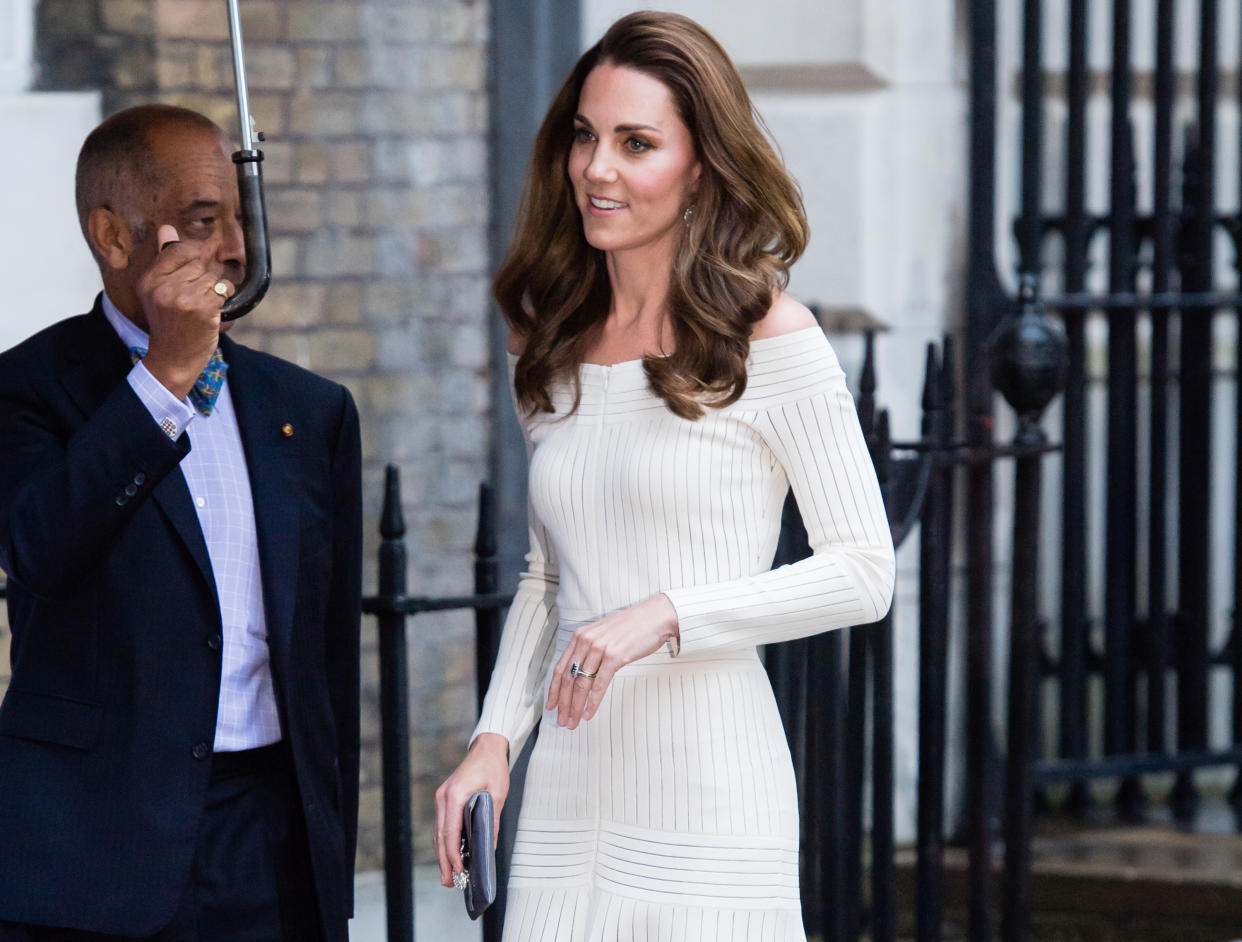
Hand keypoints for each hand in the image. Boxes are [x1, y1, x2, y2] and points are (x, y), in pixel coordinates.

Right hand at [137, 225, 234, 398]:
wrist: (173, 359)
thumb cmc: (169, 325)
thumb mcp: (157, 291)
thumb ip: (164, 259)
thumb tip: (167, 228)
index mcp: (149, 280)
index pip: (180, 250)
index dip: (194, 260)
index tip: (193, 277)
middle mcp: (163, 287)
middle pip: (199, 264)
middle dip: (203, 279)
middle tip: (194, 300)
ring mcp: (183, 298)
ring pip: (213, 277)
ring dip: (215, 291)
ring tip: (202, 308)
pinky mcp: (202, 308)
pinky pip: (224, 289)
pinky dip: (225, 299)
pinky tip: (213, 312)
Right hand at [434, 732, 509, 887]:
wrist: (487, 748)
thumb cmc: (493, 768)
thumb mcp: (498, 794)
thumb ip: (491, 820)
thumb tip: (489, 847)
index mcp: (455, 795)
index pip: (450, 832)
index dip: (453, 854)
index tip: (459, 871)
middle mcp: (443, 797)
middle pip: (441, 836)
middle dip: (444, 861)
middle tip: (449, 882)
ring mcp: (442, 798)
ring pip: (439, 832)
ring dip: (443, 854)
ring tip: (449, 875)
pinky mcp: (445, 799)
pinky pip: (443, 824)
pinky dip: (446, 841)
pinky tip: (451, 854)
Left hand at [546, 593, 678, 729]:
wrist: (654, 617)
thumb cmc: (632, 627)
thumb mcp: (603, 635)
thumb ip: (589, 650)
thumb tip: (580, 673)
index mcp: (580, 636)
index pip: (560, 668)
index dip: (553, 690)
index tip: (551, 705)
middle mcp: (586, 641)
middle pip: (567, 679)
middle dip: (563, 704)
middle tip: (561, 720)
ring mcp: (599, 649)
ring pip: (581, 684)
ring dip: (575, 707)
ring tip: (573, 722)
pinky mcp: (614, 657)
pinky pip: (599, 684)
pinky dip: (593, 702)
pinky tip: (589, 713)